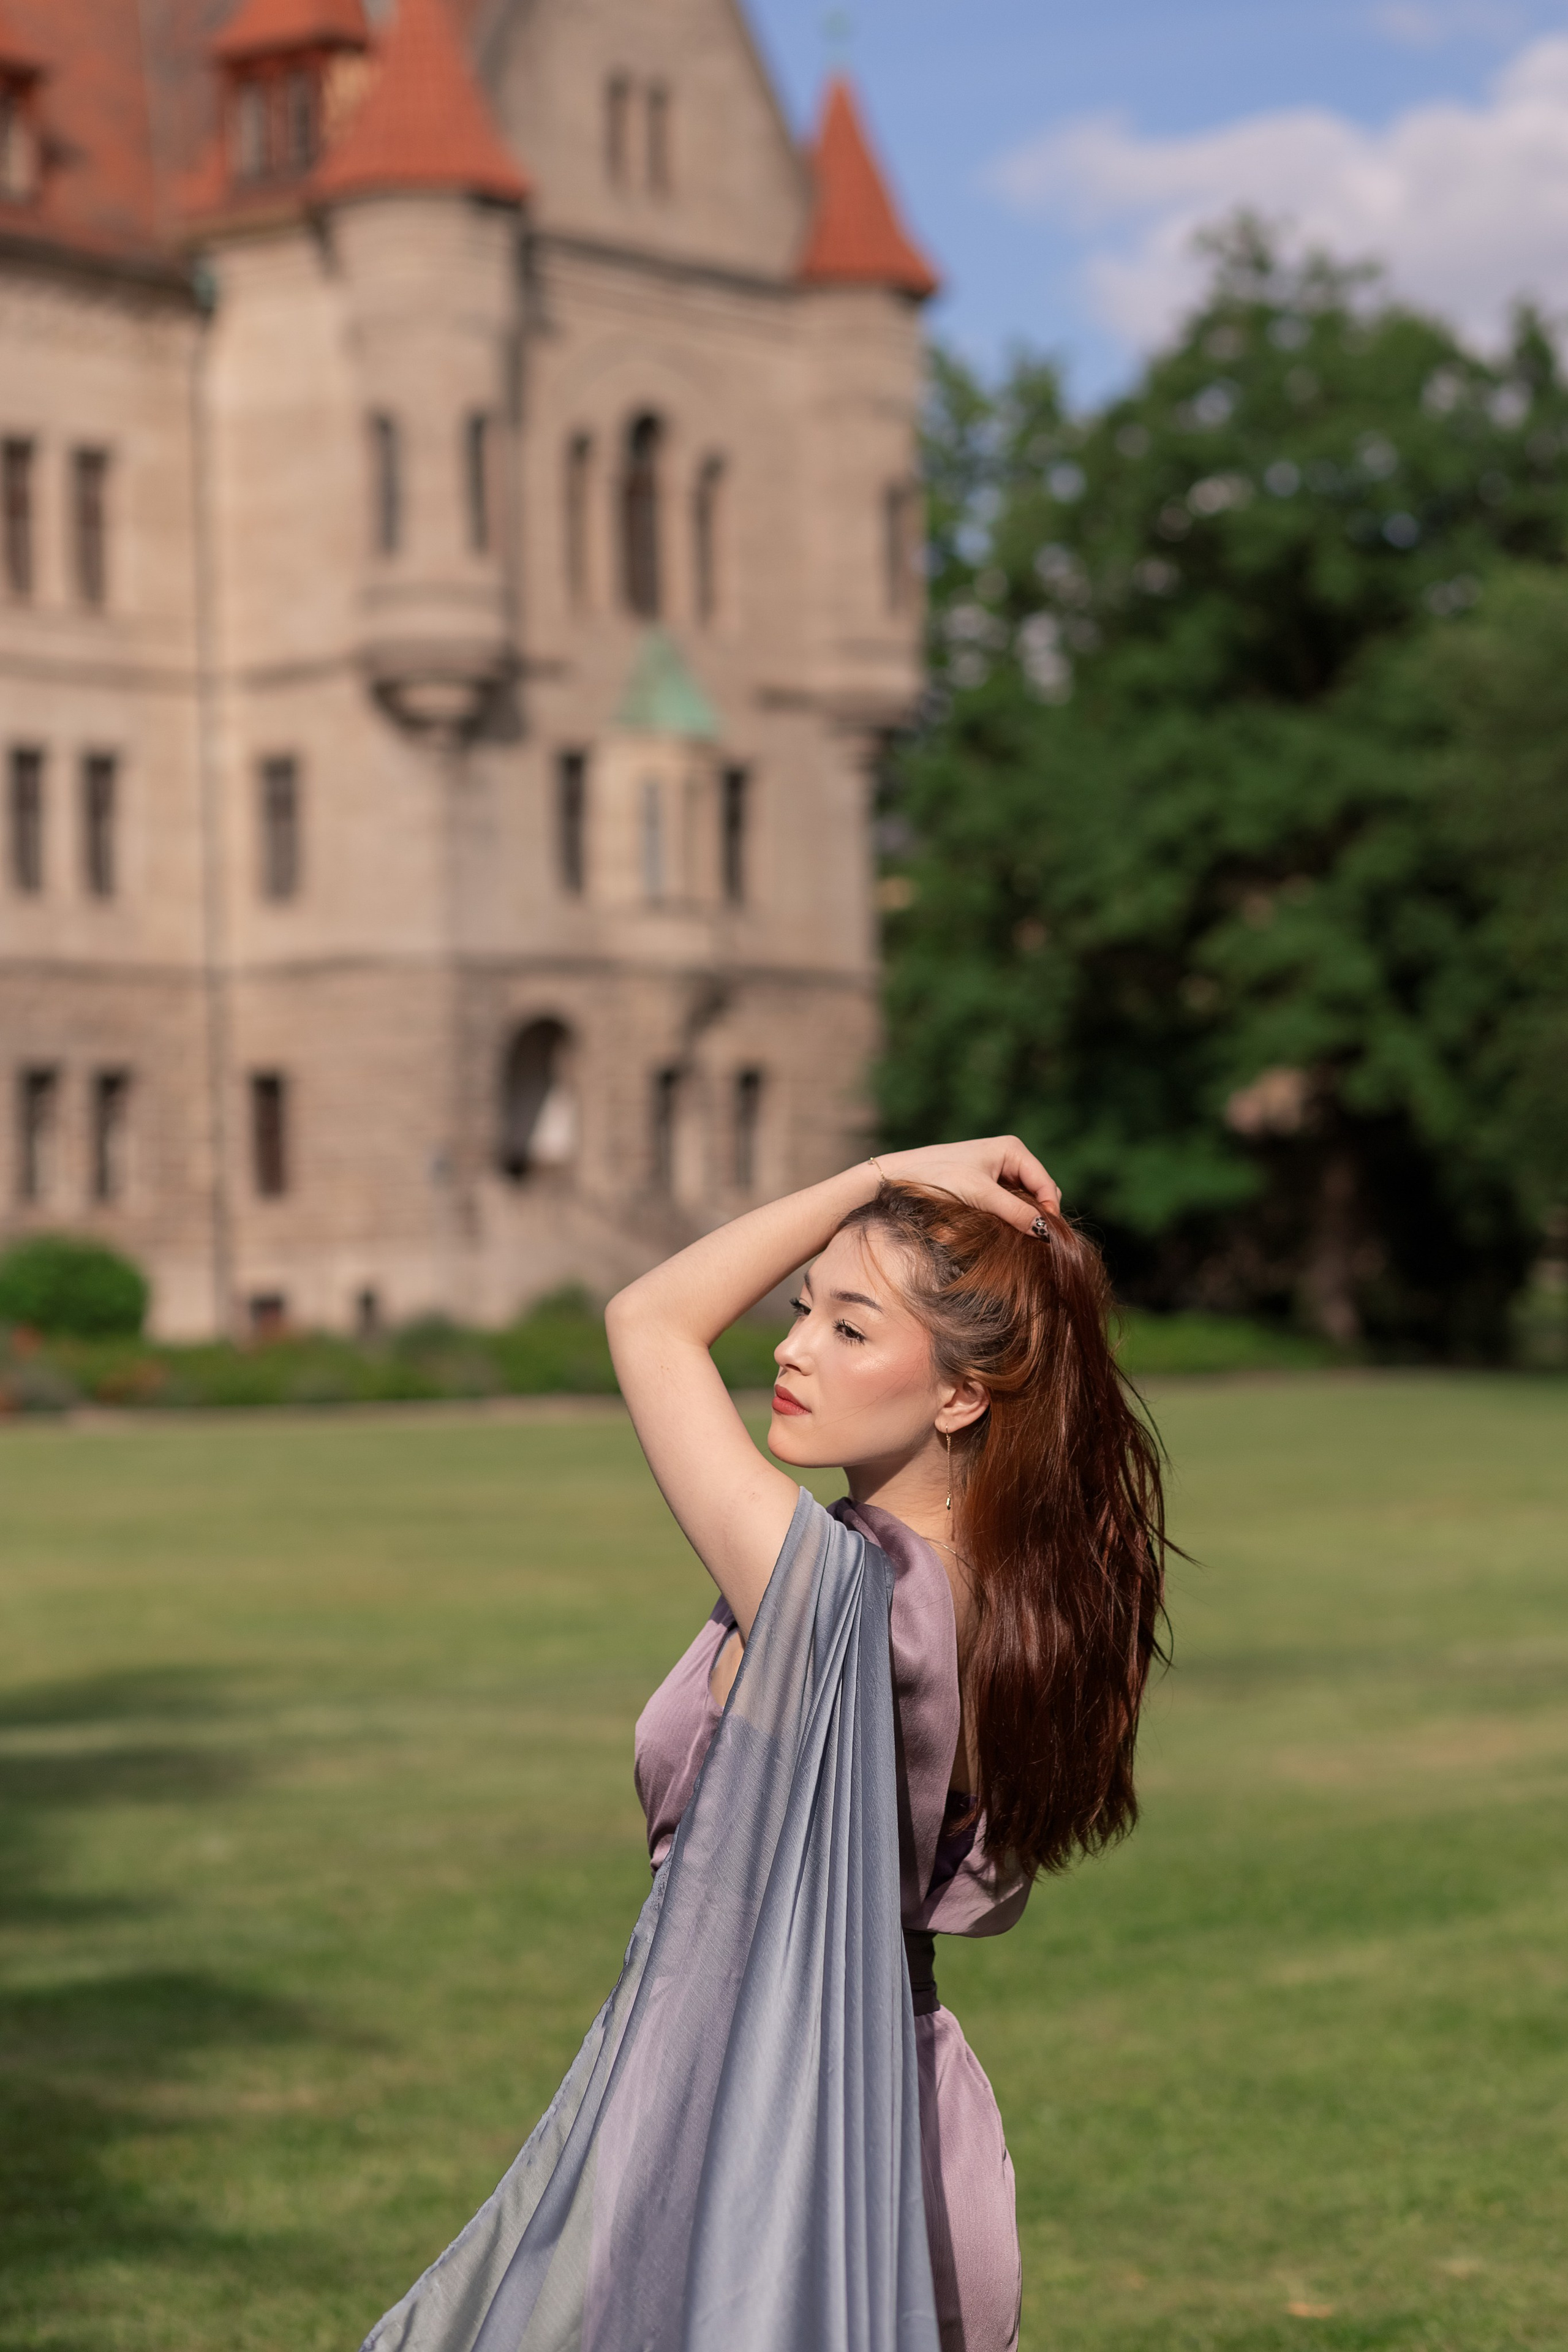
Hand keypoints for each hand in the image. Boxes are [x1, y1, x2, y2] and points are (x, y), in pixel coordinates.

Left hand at [875, 1137, 1061, 1234]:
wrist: (902, 1176)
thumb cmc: (940, 1178)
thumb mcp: (981, 1195)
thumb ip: (1014, 1212)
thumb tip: (1045, 1232)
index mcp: (1013, 1150)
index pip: (1046, 1184)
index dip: (1049, 1211)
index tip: (1047, 1239)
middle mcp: (1010, 1157)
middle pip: (1040, 1192)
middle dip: (1037, 1214)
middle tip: (1030, 1241)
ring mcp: (999, 1171)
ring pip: (1025, 1200)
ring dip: (1023, 1218)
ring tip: (1014, 1236)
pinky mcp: (987, 1185)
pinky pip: (1009, 1203)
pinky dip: (1009, 1217)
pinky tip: (1001, 1229)